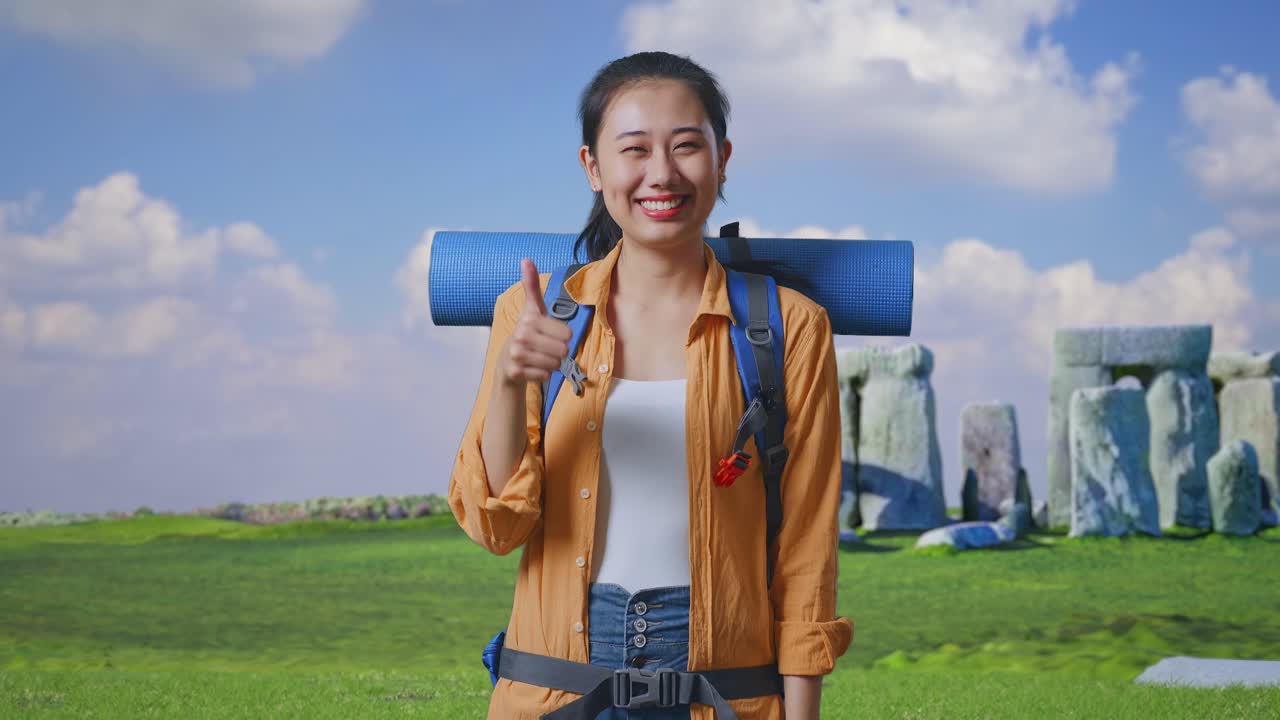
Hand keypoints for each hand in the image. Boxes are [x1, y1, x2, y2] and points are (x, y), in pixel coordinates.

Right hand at [497, 258, 572, 386]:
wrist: (507, 359)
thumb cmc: (528, 331)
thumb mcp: (533, 309)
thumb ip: (532, 285)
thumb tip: (526, 259)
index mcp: (530, 319)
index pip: (567, 334)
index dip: (563, 337)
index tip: (550, 334)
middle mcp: (521, 336)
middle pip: (563, 350)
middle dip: (559, 352)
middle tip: (546, 348)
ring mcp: (517, 355)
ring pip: (555, 364)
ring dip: (552, 364)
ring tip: (540, 357)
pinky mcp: (515, 372)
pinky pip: (545, 375)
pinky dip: (543, 374)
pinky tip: (533, 368)